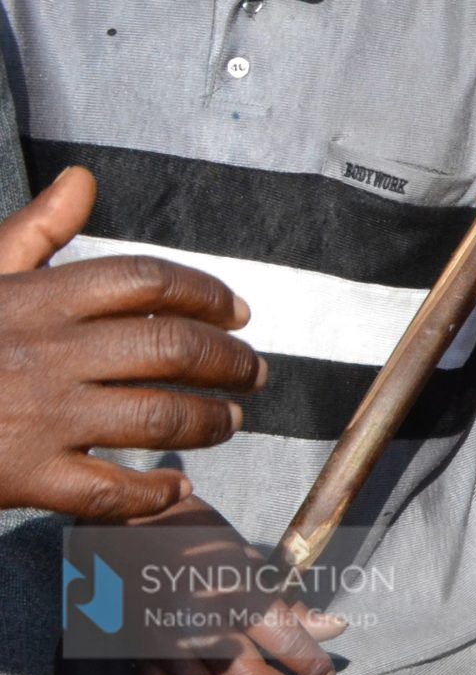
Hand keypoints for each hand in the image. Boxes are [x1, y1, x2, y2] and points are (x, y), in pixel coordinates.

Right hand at [0, 168, 263, 517]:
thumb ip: (33, 232)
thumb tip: (83, 181)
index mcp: (37, 299)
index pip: (148, 282)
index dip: (207, 294)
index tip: (238, 312)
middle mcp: (47, 354)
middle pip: (172, 349)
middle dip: (229, 362)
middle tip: (253, 373)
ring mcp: (38, 418)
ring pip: (156, 417)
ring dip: (207, 421)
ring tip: (229, 422)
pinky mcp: (23, 478)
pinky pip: (110, 490)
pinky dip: (153, 494)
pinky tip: (176, 490)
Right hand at [132, 497, 342, 674]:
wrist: (126, 525)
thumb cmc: (196, 537)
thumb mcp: (251, 559)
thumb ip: (287, 603)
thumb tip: (334, 631)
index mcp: (233, 589)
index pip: (285, 641)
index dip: (312, 665)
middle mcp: (199, 623)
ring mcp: (164, 645)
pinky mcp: (138, 658)